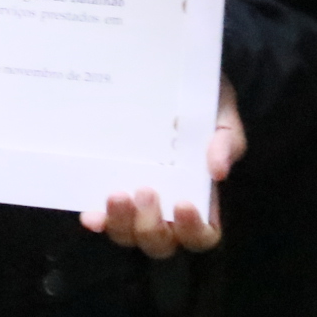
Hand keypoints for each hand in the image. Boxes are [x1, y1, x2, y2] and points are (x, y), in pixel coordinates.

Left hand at [85, 79, 245, 256]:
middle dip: (151, 227)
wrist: (169, 74)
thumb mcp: (221, 115)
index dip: (193, 230)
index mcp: (200, 197)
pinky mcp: (111, 191)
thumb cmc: (203, 101)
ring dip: (121, 224)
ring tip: (116, 194)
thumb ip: (227, 141)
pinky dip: (97, 220)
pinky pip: (103, 218)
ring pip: (129, 235)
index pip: (202, 235)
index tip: (183, 204)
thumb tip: (218, 171)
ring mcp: (136, 203)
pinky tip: (90, 214)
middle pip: (161, 243)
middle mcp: (167, 208)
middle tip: (146, 191)